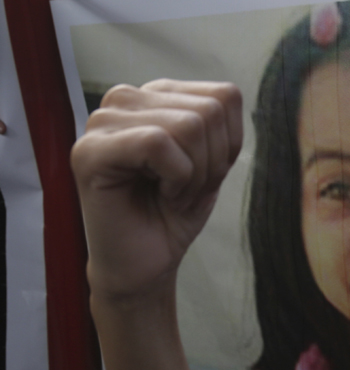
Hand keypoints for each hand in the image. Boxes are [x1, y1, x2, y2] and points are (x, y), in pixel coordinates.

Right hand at [71, 79, 241, 300]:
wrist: (146, 265)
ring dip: (194, 174)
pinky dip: (175, 179)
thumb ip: (220, 123)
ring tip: (169, 193)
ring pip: (188, 125)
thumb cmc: (173, 214)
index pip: (224, 97)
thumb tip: (229, 95)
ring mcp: (102, 122)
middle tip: (184, 189)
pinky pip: (157, 143)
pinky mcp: (90, 150)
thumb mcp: (213, 162)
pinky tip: (160, 195)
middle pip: (209, 111)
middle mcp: (125, 99)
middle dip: (212, 162)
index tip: (202, 173)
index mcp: (155, 97)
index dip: (229, 145)